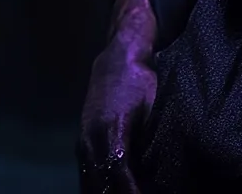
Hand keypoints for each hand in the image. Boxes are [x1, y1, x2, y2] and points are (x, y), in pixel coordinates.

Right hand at [77, 38, 156, 193]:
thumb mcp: (151, 107)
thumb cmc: (140, 83)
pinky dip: (96, 188)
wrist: (116, 62)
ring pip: (89, 183)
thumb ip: (150, 137)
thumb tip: (160, 167)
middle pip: (100, 184)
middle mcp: (93, 140)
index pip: (120, 173)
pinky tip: (109, 192)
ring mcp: (84, 143)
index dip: (131, 191)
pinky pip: (86, 174)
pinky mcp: (81, 143)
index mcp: (113, 131)